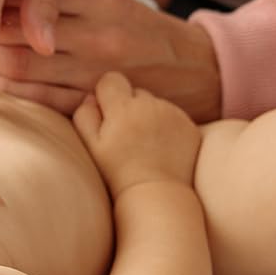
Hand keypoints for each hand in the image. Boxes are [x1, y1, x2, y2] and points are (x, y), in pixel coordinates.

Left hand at [0, 0, 223, 122]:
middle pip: (19, 32)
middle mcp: (97, 37)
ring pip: (23, 68)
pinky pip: (41, 101)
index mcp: (101, 2)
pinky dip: (13, 92)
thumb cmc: (145, 34)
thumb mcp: (113, 1)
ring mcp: (96, 76)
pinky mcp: (96, 107)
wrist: (200, 76)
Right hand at [73, 71, 200, 193]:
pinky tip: (162, 150)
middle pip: (135, 93)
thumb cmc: (117, 173)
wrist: (156, 194)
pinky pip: (174, 117)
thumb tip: (90, 97)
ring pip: (156, 105)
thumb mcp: (91, 146)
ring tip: (146, 146)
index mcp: (123, 107)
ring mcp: (174, 114)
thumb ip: (85, 115)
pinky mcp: (190, 126)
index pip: (111, 79)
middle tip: (127, 136)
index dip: (106, 95)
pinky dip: (168, 128)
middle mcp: (151, 104)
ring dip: (149, 118)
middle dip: (129, 108)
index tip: (107, 116)